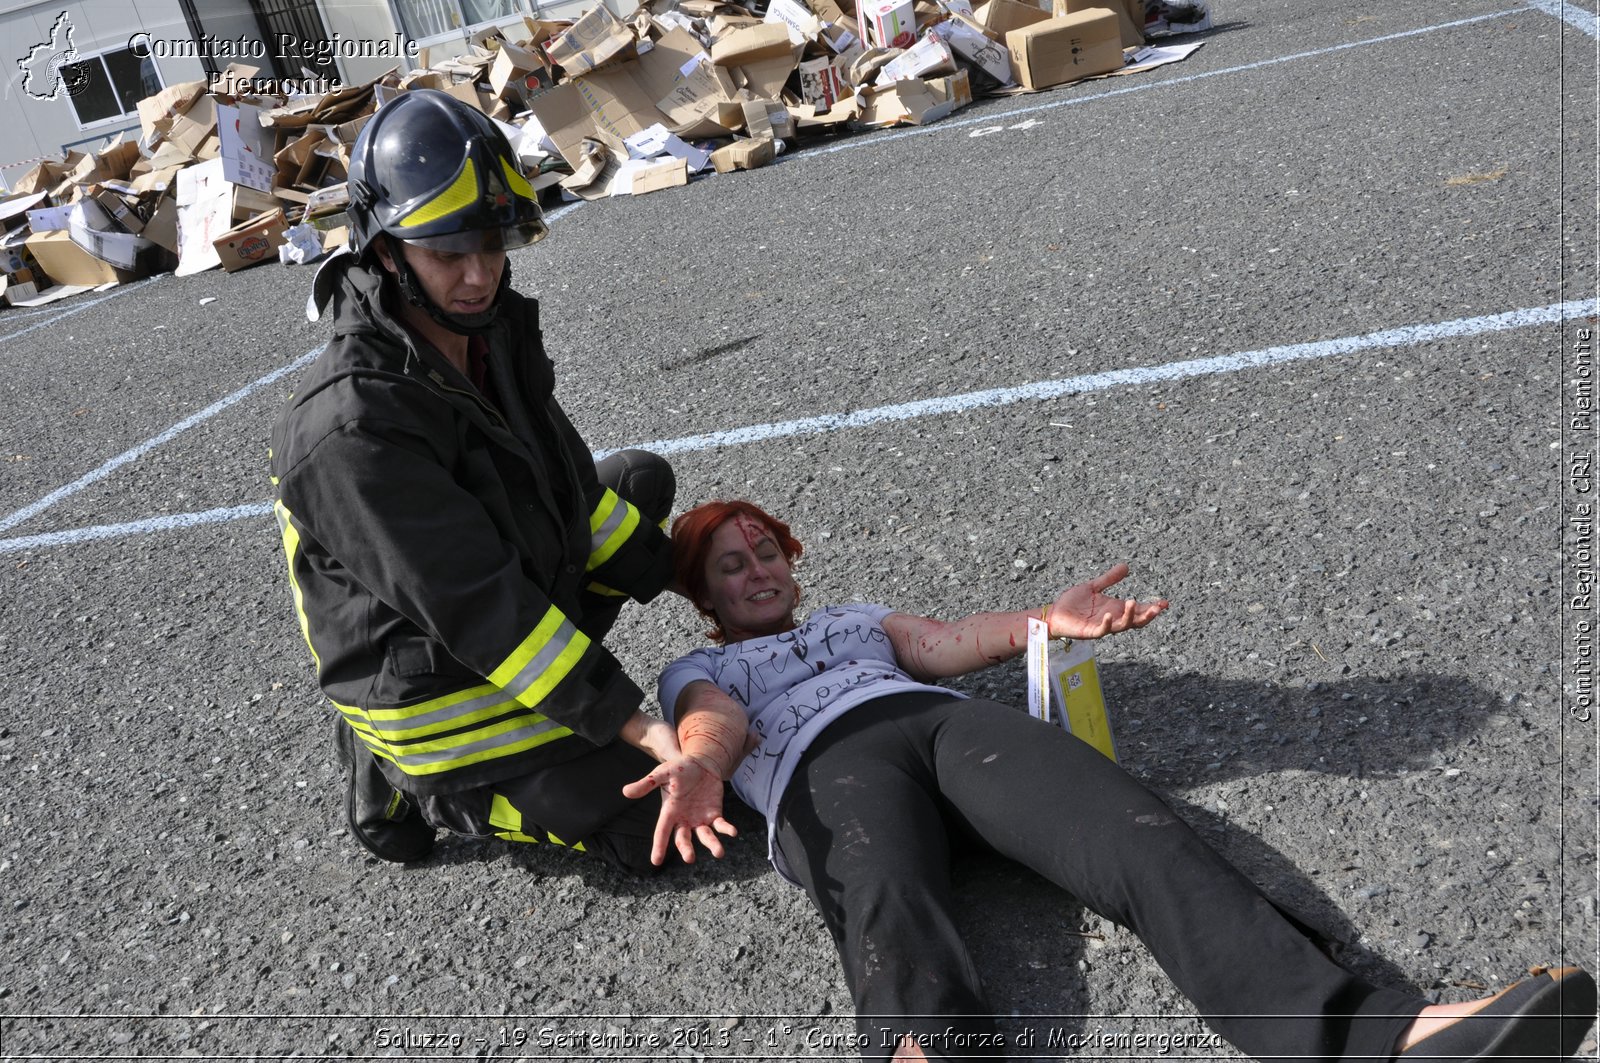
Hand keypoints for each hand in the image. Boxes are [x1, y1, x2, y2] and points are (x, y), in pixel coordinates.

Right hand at [621, 752, 737, 865]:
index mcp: (669, 812)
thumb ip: (647, 783)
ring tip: (719, 853)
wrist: (701, 763)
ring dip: (712, 845)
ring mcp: (699, 818)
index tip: (656, 861)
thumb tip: (625, 792)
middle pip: (683, 839)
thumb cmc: (679, 768)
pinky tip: (732, 832)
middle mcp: (683, 819)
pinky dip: (726, 829)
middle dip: (686, 849)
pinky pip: (720, 825)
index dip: (659, 845)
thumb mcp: (662, 773)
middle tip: (690, 858)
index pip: (662, 831)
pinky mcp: (714, 814)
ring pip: (704, 836)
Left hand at [1048, 564, 1167, 639]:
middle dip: (1148, 615)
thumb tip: (1126, 566)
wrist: (1053, 613)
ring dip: (1129, 616)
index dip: (1152, 607)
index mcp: (1115, 609)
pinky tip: (1109, 615)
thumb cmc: (1072, 603)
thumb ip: (1109, 579)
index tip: (1165, 602)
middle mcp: (1112, 619)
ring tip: (1133, 602)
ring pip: (1121, 626)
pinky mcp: (1089, 632)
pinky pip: (1101, 631)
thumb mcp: (1093, 587)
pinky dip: (1106, 624)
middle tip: (1158, 607)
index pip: (1138, 610)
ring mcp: (1101, 626)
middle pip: (1135, 621)